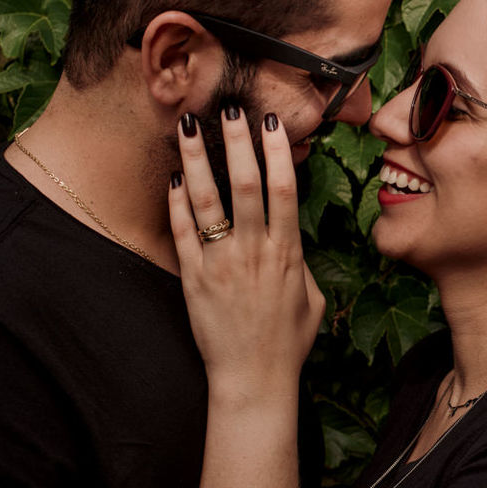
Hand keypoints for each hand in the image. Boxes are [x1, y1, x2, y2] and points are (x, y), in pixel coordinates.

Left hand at [168, 107, 324, 402]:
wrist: (254, 380)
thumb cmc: (289, 342)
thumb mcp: (313, 300)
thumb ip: (301, 264)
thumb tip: (290, 239)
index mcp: (288, 253)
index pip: (284, 190)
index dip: (278, 153)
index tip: (272, 124)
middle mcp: (254, 252)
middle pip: (248, 184)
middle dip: (238, 142)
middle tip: (231, 107)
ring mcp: (222, 264)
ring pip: (209, 200)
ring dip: (200, 159)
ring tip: (190, 126)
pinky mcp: (194, 279)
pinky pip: (183, 232)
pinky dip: (177, 202)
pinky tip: (174, 176)